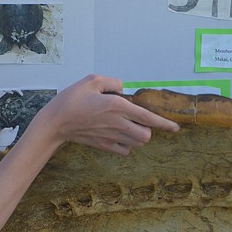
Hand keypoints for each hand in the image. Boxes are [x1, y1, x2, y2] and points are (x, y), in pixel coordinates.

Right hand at [34, 74, 179, 155]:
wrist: (55, 123)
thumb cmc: (71, 99)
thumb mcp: (91, 80)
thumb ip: (113, 82)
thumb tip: (124, 88)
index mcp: (117, 106)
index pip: (148, 117)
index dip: (165, 124)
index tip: (176, 128)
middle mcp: (118, 123)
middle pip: (146, 136)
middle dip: (148, 130)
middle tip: (139, 122)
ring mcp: (111, 137)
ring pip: (137, 144)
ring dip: (137, 137)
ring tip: (127, 128)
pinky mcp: (104, 146)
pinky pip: (124, 151)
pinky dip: (126, 146)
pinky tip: (119, 137)